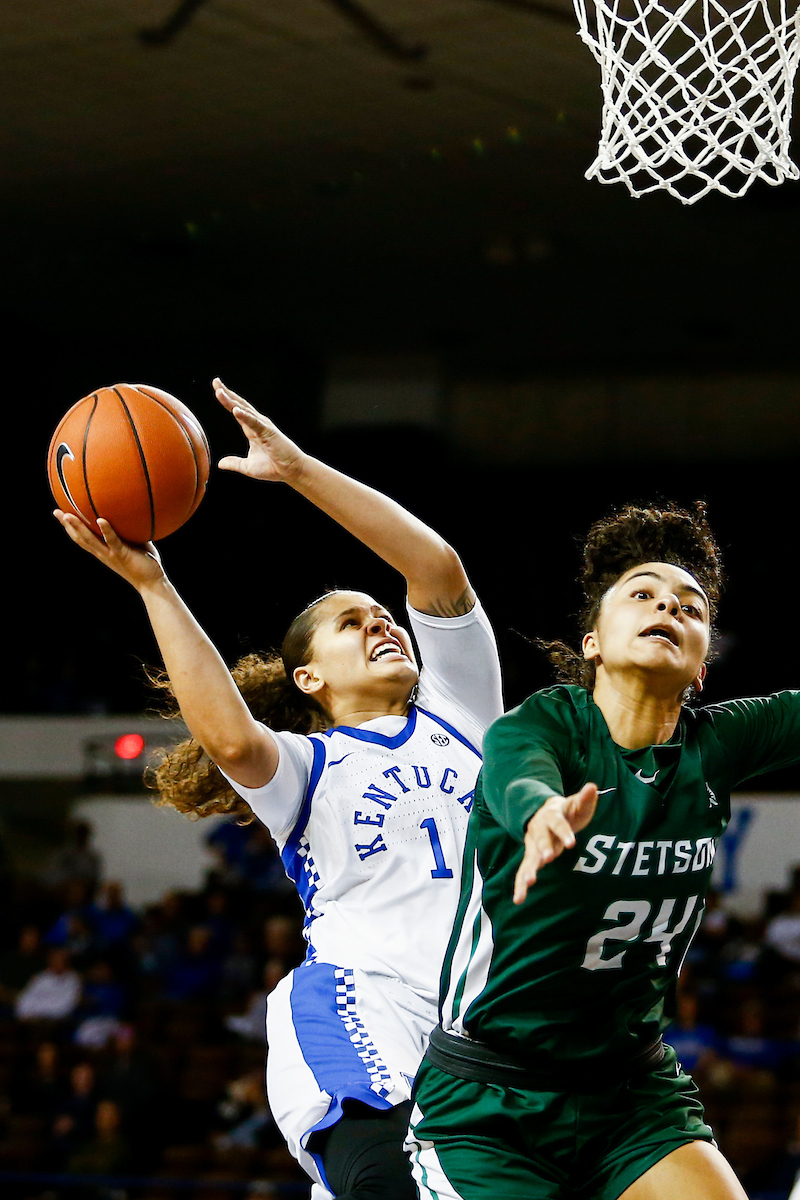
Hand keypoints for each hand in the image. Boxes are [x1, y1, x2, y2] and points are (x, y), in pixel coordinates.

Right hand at [54, 511, 163, 590]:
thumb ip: (127, 531)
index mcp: (103, 551)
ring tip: (67, 515)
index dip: (70, 528)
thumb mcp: (133, 543)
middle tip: (56, 512)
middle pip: (80, 538)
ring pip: (90, 540)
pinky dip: (106, 530)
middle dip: (67, 526)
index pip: (82, 538)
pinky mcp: (122, 555)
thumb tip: (129, 511)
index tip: (59, 514)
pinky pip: (112, 541)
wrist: (152, 583)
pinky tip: (100, 520)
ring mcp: (111, 555)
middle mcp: (103, 553)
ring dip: (78, 527)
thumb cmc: (144, 562)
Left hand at [213, 377, 305, 482]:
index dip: (227, 400)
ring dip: (231, 401)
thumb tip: (220, 464)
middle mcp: (257, 424)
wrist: (292, 471)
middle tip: (215, 382)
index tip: (217, 389)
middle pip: (239, 405)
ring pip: (244, 410)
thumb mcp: (248, 467)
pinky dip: (244, 416)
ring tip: (219, 391)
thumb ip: (234, 463)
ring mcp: (263, 427)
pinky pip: (254, 423)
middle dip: (227, 393)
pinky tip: (235, 410)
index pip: (237, 411)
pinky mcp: (268, 432)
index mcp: (251, 430)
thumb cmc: (274, 467)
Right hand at [513, 783, 597, 904]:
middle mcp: (538, 830)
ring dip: (529, 869)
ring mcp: (533, 845)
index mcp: (551, 815)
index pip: (558, 824)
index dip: (564, 833)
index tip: (571, 843)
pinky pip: (524, 871)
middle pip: (541, 840)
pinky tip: (518, 899)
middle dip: (544, 849)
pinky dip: (520, 884)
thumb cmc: (566, 812)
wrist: (544, 813)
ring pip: (529, 857)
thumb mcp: (575, 804)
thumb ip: (584, 798)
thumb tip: (593, 787)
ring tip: (529, 882)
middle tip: (548, 858)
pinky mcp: (531, 858)